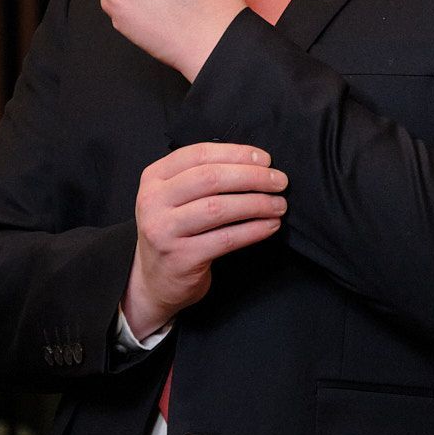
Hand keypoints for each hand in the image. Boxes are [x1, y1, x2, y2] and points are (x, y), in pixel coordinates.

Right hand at [122, 142, 288, 336]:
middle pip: (210, 178)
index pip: (199, 154)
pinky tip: (270, 226)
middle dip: (252, 177)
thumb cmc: (176, 231)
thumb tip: (256, 163)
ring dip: (257, 204)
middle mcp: (153, 201)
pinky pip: (225, 239)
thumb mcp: (175, 197)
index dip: (237, 154)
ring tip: (279, 205)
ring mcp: (164, 230)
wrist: (155, 280)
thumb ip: (202, 176)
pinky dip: (253, 230)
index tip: (266, 160)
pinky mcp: (181, 258)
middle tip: (279, 181)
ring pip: (218, 208)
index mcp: (154, 177)